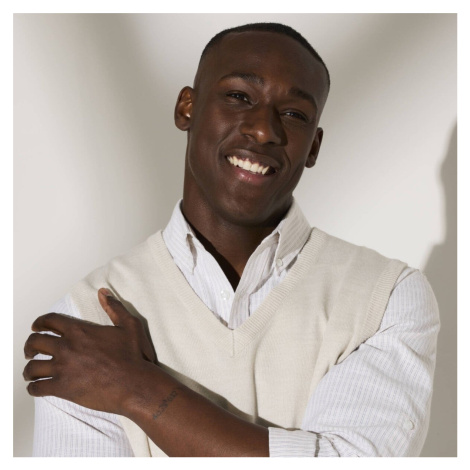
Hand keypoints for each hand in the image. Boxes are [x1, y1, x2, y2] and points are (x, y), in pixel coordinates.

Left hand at [23, 288, 156, 414]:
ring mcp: (63, 368)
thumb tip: (103, 292)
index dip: (40, 322)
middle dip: (30, 346)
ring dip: (29, 369)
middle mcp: (66, 347)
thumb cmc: (133, 355)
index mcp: (79, 331)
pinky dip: (33, 388)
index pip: (50, 321)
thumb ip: (114, 307)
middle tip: (31, 351)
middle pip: (35, 342)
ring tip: (31, 372)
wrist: (134, 383)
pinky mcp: (62, 388)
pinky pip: (37, 388)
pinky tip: (36, 388)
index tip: (36, 326)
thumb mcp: (129, 325)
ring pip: (32, 368)